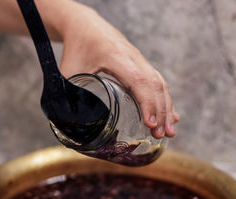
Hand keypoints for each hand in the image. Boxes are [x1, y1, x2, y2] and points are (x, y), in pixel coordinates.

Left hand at [59, 4, 178, 138]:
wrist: (85, 25)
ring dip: (166, 108)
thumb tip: (65, 125)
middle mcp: (132, 56)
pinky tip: (170, 116)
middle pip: (154, 84)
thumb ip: (66, 95)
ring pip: (159, 83)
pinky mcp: (140, 64)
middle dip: (160, 111)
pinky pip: (157, 81)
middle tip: (160, 135)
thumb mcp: (67, 71)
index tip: (149, 124)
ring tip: (169, 132)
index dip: (146, 102)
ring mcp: (139, 60)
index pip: (137, 79)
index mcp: (115, 56)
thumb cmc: (75, 48)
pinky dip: (164, 100)